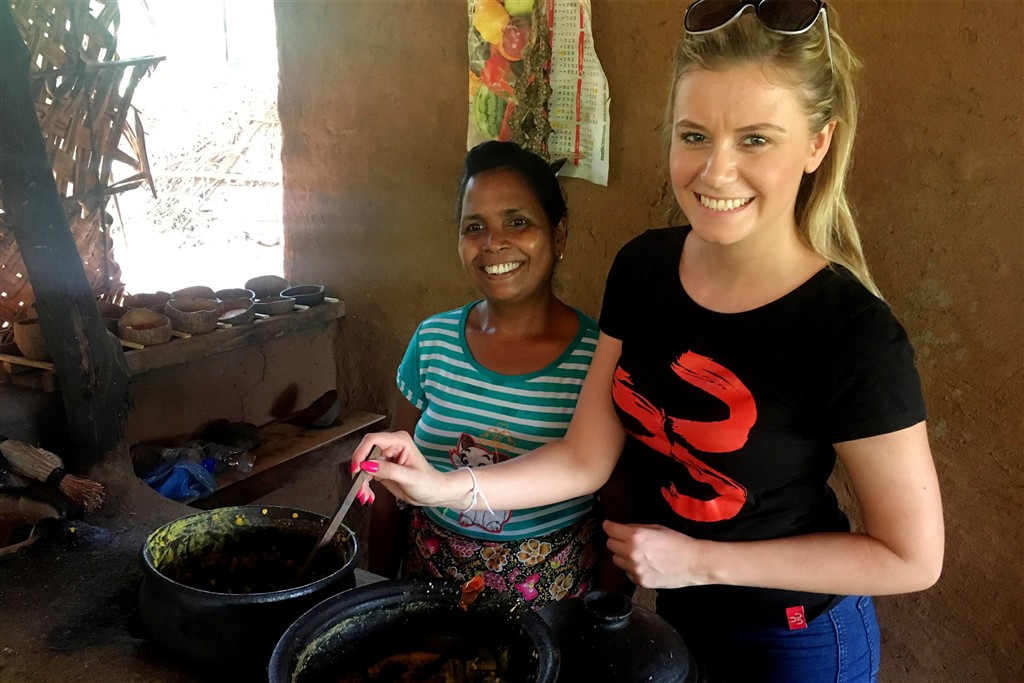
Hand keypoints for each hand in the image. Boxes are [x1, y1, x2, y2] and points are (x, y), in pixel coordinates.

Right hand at [350, 431, 464, 507]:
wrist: (433, 493)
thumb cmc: (428, 482)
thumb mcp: (409, 478)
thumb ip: (388, 470)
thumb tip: (367, 466)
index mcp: (399, 441)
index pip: (372, 440)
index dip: (361, 453)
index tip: (357, 469)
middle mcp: (390, 446)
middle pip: (364, 453)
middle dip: (359, 472)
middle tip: (359, 488)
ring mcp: (385, 457)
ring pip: (363, 466)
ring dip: (361, 482)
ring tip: (364, 496)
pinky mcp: (381, 468)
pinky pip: (366, 474)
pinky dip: (364, 486)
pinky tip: (368, 496)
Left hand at [602, 520, 708, 588]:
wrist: (694, 563)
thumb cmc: (678, 542)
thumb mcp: (656, 528)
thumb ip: (636, 528)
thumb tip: (621, 528)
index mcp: (636, 537)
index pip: (610, 530)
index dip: (609, 526)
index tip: (610, 525)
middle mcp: (632, 553)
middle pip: (610, 545)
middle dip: (616, 540)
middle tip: (626, 539)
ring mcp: (635, 570)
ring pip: (616, 560)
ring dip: (622, 555)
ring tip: (637, 553)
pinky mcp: (640, 581)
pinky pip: (627, 572)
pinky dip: (631, 568)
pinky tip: (645, 564)